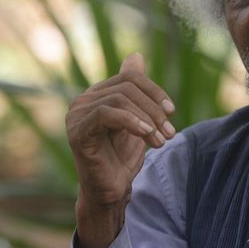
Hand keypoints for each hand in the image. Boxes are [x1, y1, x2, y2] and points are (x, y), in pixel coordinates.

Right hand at [65, 53, 174, 247]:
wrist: (110, 191)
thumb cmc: (122, 158)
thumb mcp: (137, 119)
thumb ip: (135, 91)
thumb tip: (135, 56)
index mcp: (96, 95)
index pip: (130, 77)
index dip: (154, 91)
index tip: (172, 112)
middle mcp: (82, 101)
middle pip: (127, 87)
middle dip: (153, 108)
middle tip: (170, 133)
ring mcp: (76, 115)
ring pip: (119, 99)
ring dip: (147, 119)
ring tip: (161, 140)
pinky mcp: (77, 131)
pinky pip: (106, 113)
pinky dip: (131, 121)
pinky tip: (146, 135)